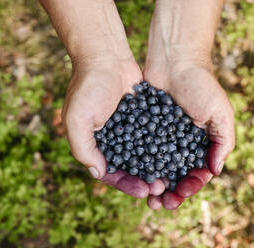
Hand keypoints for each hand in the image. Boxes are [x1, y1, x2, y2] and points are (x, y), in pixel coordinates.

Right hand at [62, 58, 164, 197]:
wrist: (106, 57)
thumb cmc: (87, 87)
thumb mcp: (76, 119)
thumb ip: (83, 148)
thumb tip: (98, 172)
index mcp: (96, 145)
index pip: (111, 173)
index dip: (126, 184)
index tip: (143, 191)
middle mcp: (114, 140)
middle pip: (130, 168)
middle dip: (145, 180)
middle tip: (161, 188)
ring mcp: (130, 130)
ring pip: (145, 155)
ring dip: (156, 167)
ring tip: (171, 177)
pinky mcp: (144, 118)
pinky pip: (154, 136)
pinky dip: (163, 147)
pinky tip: (176, 155)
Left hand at [144, 60, 234, 208]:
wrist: (175, 59)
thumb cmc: (202, 85)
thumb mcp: (221, 113)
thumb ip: (223, 142)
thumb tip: (215, 171)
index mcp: (201, 143)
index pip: (197, 172)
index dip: (191, 186)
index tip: (182, 194)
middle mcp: (181, 143)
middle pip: (176, 174)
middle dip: (170, 191)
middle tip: (161, 204)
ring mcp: (162, 137)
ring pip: (157, 166)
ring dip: (154, 183)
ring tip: (148, 196)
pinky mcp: (145, 128)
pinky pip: (141, 150)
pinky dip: (139, 164)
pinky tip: (134, 174)